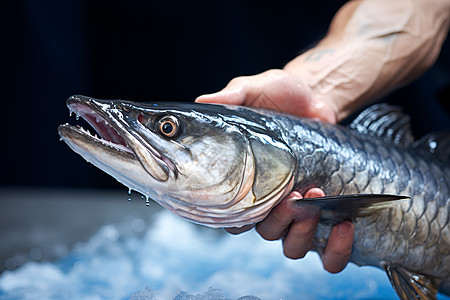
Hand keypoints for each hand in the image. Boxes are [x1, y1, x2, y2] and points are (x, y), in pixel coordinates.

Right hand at [196, 70, 352, 272]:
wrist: (317, 98)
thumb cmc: (280, 95)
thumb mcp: (254, 90)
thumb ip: (230, 97)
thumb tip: (203, 102)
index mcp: (243, 182)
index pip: (229, 217)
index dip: (233, 221)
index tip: (247, 206)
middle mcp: (267, 202)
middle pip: (263, 232)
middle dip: (278, 220)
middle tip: (292, 194)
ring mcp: (296, 209)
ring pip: (291, 245)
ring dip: (302, 230)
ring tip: (316, 196)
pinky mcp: (324, 210)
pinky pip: (327, 249)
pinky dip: (336, 248)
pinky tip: (344, 223)